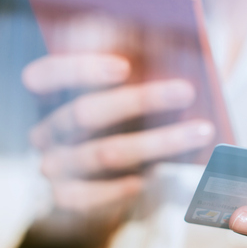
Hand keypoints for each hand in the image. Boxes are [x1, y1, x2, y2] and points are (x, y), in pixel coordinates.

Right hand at [23, 53, 215, 211]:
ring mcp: (53, 165)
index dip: (80, 68)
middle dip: (141, 99)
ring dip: (158, 142)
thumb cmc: (125, 123)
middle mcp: (46, 129)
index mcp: (50, 95)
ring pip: (106, 152)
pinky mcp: (66, 198)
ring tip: (201, 131)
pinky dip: (122, 186)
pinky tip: (151, 178)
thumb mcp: (127, 94)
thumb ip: (138, 69)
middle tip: (187, 91)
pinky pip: (92, 195)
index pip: (45, 74)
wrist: (101, 187)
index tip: (125, 67)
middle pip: (85, 111)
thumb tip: (173, 49)